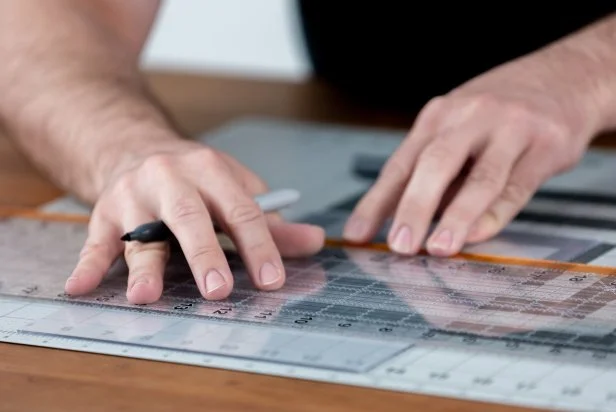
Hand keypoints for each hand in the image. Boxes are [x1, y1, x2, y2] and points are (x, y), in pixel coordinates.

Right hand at [64, 139, 324, 303]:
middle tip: (218, 290)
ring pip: (139, 232)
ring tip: (145, 295)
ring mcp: (134, 194)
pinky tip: (80, 287)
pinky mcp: (104, 212)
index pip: (241, 210)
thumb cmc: (194, 178)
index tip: (271, 280)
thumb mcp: (236, 189)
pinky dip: (87, 265)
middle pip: (189, 218)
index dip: (259, 246)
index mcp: (212, 170)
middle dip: (204, 254)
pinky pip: (94, 241)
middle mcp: (171, 178)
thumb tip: (315, 242)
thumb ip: (274, 222)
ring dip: (142, 266)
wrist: (136, 147)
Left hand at [343, 46, 603, 256]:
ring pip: (479, 177)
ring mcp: (510, 128)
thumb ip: (431, 169)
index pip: (400, 164)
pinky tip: (478, 234)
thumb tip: (396, 217)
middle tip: (399, 245)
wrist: (567, 76)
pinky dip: (495, 213)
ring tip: (438, 247)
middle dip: (413, 207)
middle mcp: (470, 117)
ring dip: (455, 216)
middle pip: (435, 164)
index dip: (375, 202)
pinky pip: (517, 185)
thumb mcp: (457, 126)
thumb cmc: (501, 109)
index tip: (357, 235)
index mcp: (438, 116)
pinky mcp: (546, 144)